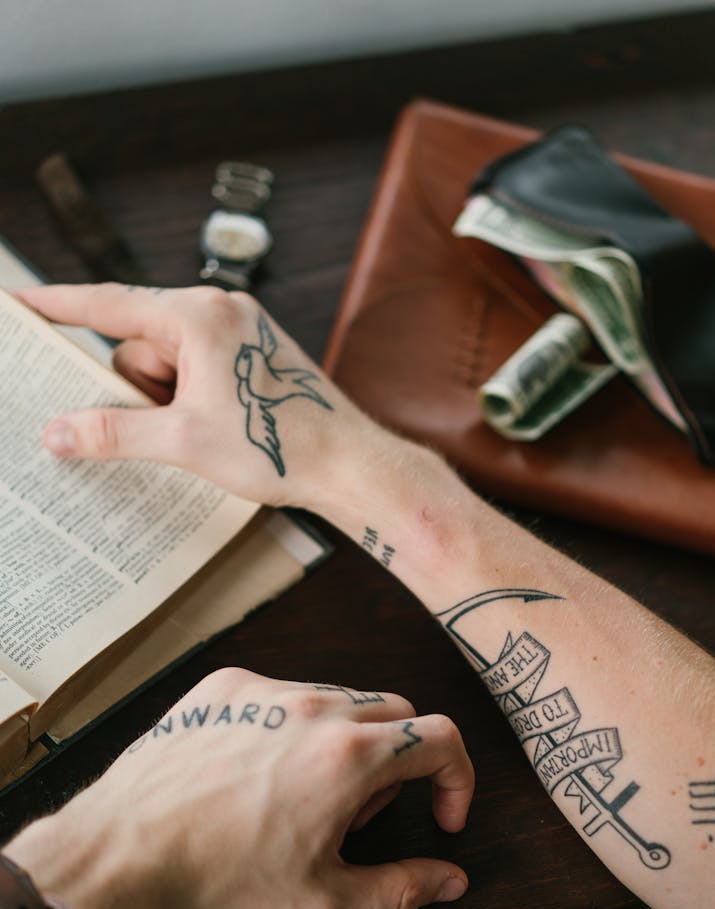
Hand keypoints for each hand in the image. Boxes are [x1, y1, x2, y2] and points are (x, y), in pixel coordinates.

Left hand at [5, 668, 472, 908]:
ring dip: (345, 744)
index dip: (456, 778)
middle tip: (356, 817)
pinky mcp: (224, 685)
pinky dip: (291, 726)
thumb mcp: (324, 904)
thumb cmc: (222, 882)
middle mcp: (315, 708)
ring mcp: (266, 689)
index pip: (441, 737)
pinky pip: (283, 692)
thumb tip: (451, 880)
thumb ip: (403, 889)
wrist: (125, 855)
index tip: (440, 815)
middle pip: (396, 713)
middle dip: (399, 763)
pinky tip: (256, 773)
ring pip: (339, 700)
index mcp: (350, 757)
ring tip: (300, 799)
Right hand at [17, 283, 378, 509]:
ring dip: (168, 402)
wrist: (349, 465)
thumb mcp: (183, 441)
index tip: (20, 304)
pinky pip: (196, 369)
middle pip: (139, 343)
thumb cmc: (279, 446)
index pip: (109, 305)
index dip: (58, 306)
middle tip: (167, 428)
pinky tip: (215, 430)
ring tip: (204, 434)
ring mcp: (240, 331)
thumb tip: (57, 433)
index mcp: (200, 316)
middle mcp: (220, 310)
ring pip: (167, 362)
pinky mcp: (252, 354)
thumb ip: (113, 432)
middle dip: (141, 390)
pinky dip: (190, 399)